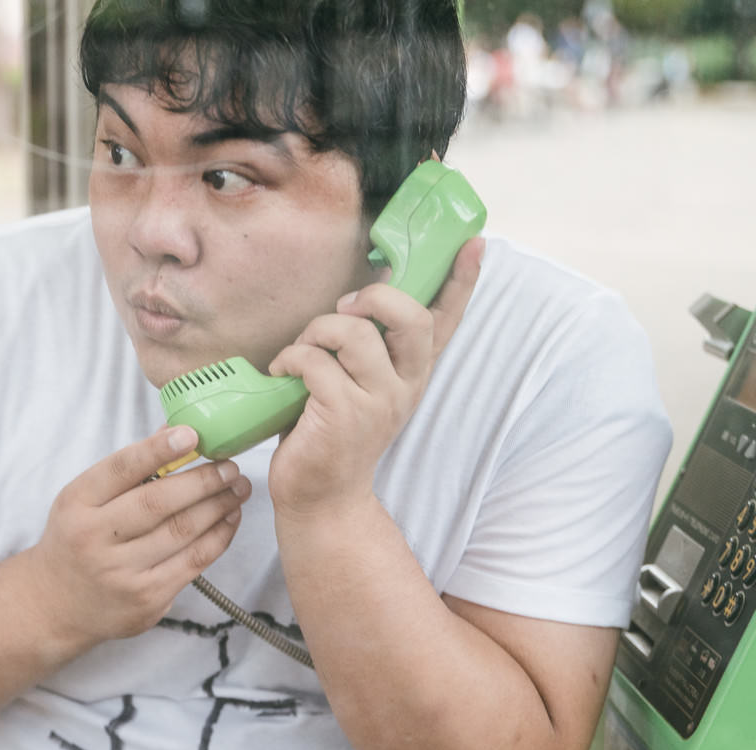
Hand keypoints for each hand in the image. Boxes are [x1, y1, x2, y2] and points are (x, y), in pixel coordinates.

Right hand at [25, 424, 250, 647]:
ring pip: (181, 531)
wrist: (56, 605)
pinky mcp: (146, 598)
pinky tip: (229, 519)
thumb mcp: (83, 500)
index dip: (158, 449)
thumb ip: (126, 470)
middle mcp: (94, 538)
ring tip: (238, 488)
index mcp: (77, 504)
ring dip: (218, 506)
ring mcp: (121, 572)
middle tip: (230, 466)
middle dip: (203, 481)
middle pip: (158, 502)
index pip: (121, 469)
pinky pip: (193, 562)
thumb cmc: (76, 541)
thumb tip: (176, 432)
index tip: (192, 434)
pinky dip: (218, 537)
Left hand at [266, 236, 484, 516]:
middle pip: (409, 316)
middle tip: (342, 311)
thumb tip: (352, 301)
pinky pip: (313, 360)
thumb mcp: (358, 386)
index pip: (446, 321)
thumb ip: (365, 349)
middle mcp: (405, 386)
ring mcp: (377, 401)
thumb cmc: (331, 433)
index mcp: (412, 374)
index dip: (461, 282)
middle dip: (372, 297)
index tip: (474, 244)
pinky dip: (289, 359)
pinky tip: (281, 374)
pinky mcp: (343, 414)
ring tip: (300, 352)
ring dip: (315, 331)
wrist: (321, 499)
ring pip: (352, 332)